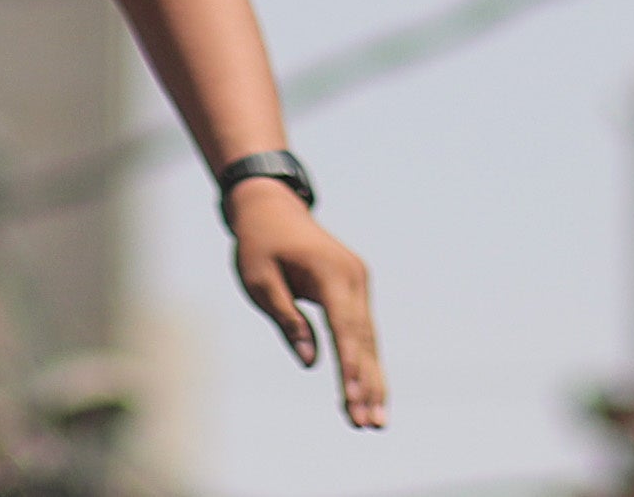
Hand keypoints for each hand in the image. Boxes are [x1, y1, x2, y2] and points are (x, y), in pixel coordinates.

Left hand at [229, 180, 384, 428]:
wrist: (271, 208)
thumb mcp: (260, 281)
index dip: (349, 365)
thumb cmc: (259, 244)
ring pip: (368, 339)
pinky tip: (368, 395)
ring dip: (371, 380)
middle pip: (362, 339)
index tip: (352, 398)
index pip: (343, 326)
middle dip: (366, 384)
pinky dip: (363, 362)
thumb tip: (311, 362)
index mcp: (330, 272)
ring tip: (374, 422)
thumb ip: (287, 319)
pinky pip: (362, 331)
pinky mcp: (355, 290)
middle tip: (369, 425)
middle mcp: (353, 277)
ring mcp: (358, 282)